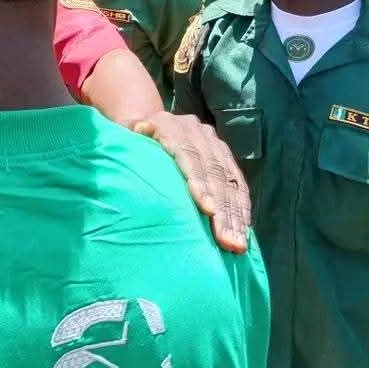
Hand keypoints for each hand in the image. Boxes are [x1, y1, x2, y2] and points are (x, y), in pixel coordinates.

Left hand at [131, 111, 250, 253]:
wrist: (145, 123)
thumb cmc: (128, 140)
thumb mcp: (124, 136)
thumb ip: (131, 134)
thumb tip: (137, 129)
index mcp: (170, 126)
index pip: (190, 156)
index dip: (200, 182)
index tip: (207, 210)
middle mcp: (196, 132)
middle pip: (214, 172)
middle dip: (223, 209)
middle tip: (228, 240)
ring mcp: (212, 143)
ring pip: (229, 181)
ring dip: (235, 215)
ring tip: (237, 244)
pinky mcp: (224, 155)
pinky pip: (237, 183)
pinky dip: (241, 208)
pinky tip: (244, 230)